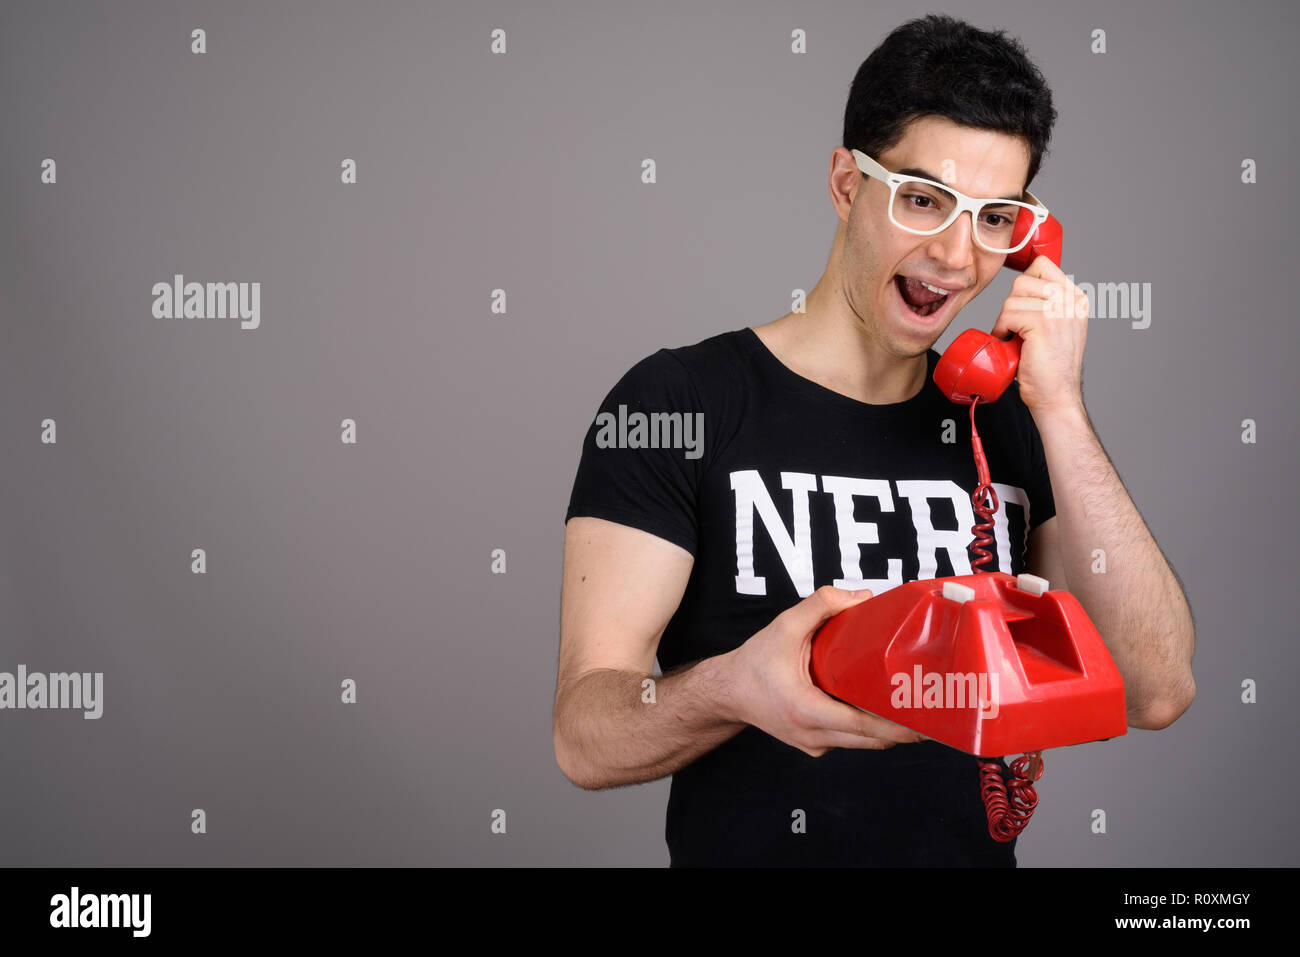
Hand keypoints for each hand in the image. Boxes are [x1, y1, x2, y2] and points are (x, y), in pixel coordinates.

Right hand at [718, 585, 926, 756]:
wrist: (728, 692)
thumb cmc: (754, 663)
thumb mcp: (784, 626)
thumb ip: (821, 605)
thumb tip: (863, 597)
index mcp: (806, 710)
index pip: (864, 728)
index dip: (899, 728)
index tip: (927, 723)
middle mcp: (812, 735)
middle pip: (872, 741)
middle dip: (904, 730)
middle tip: (933, 711)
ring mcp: (813, 745)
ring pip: (863, 744)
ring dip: (887, 731)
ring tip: (914, 709)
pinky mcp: (814, 746)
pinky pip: (849, 741)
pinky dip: (867, 729)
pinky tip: (879, 709)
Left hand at [989, 254, 1088, 415]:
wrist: (1056, 396)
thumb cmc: (1048, 367)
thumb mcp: (1054, 326)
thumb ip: (1045, 303)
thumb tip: (1020, 284)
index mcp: (1076, 298)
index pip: (1042, 265)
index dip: (1023, 284)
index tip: (1020, 306)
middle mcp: (1072, 301)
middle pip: (1023, 279)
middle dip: (1011, 304)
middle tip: (1016, 328)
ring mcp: (1061, 310)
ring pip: (1013, 297)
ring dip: (1005, 319)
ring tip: (1015, 337)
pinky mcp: (1045, 323)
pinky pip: (1009, 313)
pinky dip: (1003, 329)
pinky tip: (1011, 343)